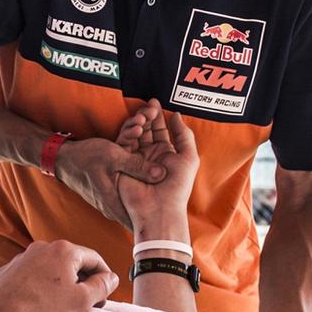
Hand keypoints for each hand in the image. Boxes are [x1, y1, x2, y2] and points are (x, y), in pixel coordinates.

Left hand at [0, 240, 119, 311]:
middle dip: (83, 281)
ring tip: (63, 306)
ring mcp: (22, 257)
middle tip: (88, 303)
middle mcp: (42, 247)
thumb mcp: (81, 300)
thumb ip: (101, 287)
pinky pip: (32, 275)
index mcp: (64, 250)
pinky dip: (41, 286)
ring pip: (51, 268)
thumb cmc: (42, 308)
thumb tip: (111, 278)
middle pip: (72, 262)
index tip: (106, 294)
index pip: (94, 259)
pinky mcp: (8, 270)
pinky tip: (40, 304)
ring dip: (61, 284)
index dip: (105, 277)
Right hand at [52, 136, 162, 228]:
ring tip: (161, 188)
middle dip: (155, 204)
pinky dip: (138, 187)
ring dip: (147, 193)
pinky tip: (146, 179)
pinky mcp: (109, 195)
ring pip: (135, 201)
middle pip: (139, 212)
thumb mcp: (113, 156)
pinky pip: (128, 194)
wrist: (63, 160)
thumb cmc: (85, 158)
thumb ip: (138, 166)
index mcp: (113, 202)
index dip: (155, 223)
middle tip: (170, 201)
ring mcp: (110, 202)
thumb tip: (161, 174)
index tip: (171, 222)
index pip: (139, 221)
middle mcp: (112, 207)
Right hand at [113, 100, 198, 230]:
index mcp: (165, 156)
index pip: (159, 132)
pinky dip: (129, 133)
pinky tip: (137, 126)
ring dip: (139, 123)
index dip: (158, 117)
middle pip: (146, 131)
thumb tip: (176, 115)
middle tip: (149, 102)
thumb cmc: (177, 187)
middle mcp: (149, 157)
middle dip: (147, 116)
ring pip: (134, 136)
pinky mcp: (122, 165)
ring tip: (144, 114)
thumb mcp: (188, 158)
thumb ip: (184, 135)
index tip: (155, 102)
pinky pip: (123, 145)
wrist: (158, 209)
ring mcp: (135, 161)